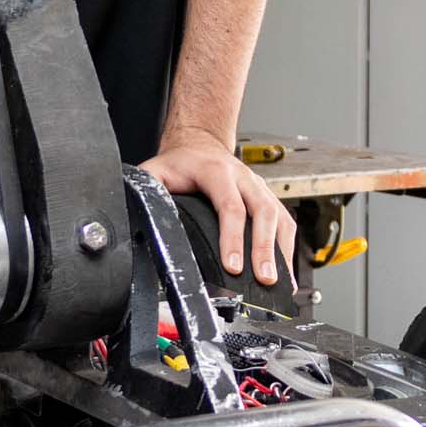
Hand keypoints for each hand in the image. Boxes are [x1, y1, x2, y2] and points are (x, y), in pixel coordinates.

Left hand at [141, 128, 294, 288]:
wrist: (199, 143)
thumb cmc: (180, 162)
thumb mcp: (156, 171)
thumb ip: (146, 192)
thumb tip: (137, 217)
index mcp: (216, 172)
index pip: (230, 206)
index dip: (232, 238)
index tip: (233, 266)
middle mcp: (243, 177)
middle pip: (262, 212)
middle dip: (263, 248)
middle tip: (263, 279)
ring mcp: (259, 187)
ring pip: (278, 217)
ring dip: (280, 252)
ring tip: (279, 283)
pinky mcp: (268, 197)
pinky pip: (285, 223)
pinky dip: (288, 249)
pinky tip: (286, 273)